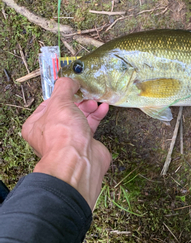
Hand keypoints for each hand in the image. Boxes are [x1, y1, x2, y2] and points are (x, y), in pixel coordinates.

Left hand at [22, 78, 111, 210]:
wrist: (79, 161)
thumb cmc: (63, 134)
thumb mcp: (60, 102)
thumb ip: (64, 87)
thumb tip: (70, 80)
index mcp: (36, 125)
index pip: (48, 104)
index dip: (61, 94)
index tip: (72, 86)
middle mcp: (50, 134)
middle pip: (66, 110)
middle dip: (78, 100)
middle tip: (86, 93)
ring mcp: (68, 140)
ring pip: (79, 118)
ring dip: (89, 107)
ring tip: (96, 101)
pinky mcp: (84, 144)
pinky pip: (90, 126)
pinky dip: (97, 115)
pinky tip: (103, 108)